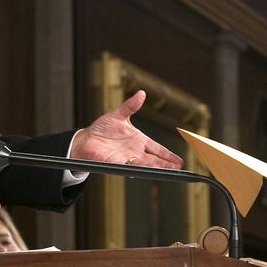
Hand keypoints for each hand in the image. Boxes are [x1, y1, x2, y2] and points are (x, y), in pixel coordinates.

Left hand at [69, 90, 183, 168]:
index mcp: (139, 140)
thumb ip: (130, 106)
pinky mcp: (116, 163)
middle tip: (180, 169)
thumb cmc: (102, 128)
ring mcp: (126, 158)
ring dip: (157, 168)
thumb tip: (141, 94)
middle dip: (168, 164)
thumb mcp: (118, 114)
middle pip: (155, 159)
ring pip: (145, 164)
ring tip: (169, 172)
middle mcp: (135, 151)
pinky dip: (138, 169)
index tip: (179, 161)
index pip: (157, 148)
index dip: (168, 154)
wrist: (86, 139)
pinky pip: (128, 167)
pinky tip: (147, 172)